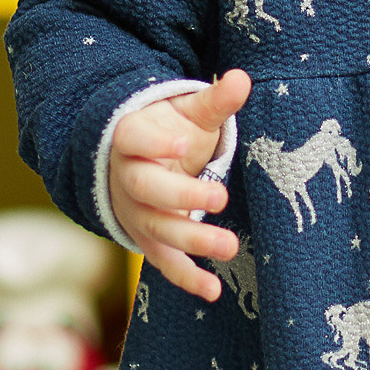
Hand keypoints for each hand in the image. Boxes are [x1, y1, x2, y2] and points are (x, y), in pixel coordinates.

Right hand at [109, 70, 251, 301]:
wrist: (142, 162)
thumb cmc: (169, 130)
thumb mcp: (189, 112)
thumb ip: (215, 100)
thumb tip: (242, 79)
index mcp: (131, 138)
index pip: (134, 138)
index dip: (154, 141)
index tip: (183, 142)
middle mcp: (126, 178)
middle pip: (146, 189)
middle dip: (182, 195)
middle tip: (220, 196)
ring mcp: (135, 212)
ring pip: (156, 228)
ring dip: (192, 239)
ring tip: (230, 245)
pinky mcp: (147, 239)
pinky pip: (163, 261)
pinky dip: (186, 276)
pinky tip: (212, 290)